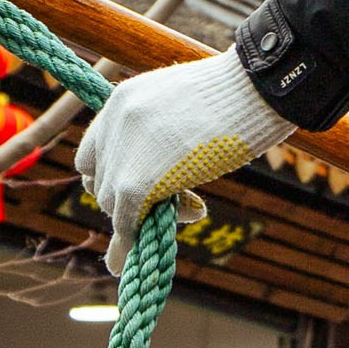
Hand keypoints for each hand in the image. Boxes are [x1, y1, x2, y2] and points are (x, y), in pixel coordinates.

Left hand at [75, 49, 284, 275]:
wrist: (254, 90)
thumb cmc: (237, 94)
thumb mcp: (186, 106)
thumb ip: (164, 134)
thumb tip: (168, 172)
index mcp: (123, 99)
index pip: (95, 150)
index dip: (112, 173)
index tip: (138, 184)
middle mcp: (114, 123)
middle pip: (101, 179)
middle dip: (130, 197)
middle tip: (180, 201)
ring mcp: (122, 153)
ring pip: (111, 202)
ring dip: (141, 216)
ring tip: (191, 208)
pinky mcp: (137, 183)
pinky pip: (125, 221)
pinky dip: (130, 241)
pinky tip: (134, 257)